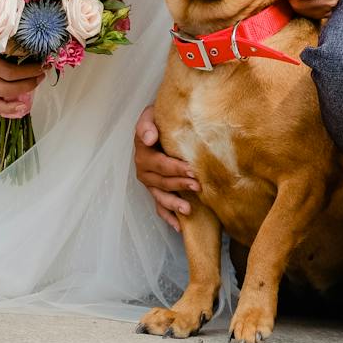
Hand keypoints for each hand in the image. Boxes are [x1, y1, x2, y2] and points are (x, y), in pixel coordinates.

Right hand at [134, 104, 200, 232]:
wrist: (160, 124)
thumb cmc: (159, 119)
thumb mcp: (151, 115)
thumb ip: (147, 124)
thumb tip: (149, 138)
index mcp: (143, 152)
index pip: (160, 163)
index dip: (175, 168)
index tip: (192, 170)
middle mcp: (144, 170)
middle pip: (162, 181)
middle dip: (180, 184)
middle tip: (198, 185)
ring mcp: (150, 182)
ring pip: (160, 196)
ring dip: (174, 203)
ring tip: (188, 209)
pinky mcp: (156, 190)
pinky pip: (159, 207)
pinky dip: (168, 217)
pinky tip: (179, 227)